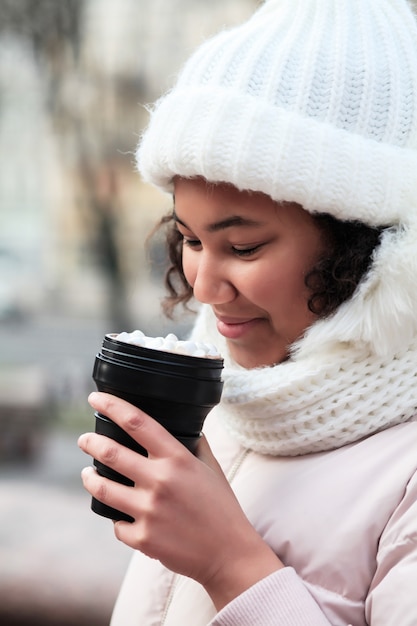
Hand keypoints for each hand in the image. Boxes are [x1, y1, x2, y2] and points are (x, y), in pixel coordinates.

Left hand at [78, 392, 282, 608]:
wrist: (229, 554)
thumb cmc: (221, 507)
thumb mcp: (212, 467)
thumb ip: (195, 444)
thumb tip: (184, 424)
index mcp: (177, 458)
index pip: (138, 422)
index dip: (112, 406)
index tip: (96, 398)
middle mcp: (160, 481)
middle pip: (110, 453)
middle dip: (90, 442)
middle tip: (84, 440)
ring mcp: (149, 511)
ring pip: (102, 488)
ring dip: (90, 478)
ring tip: (88, 474)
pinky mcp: (143, 538)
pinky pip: (116, 524)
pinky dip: (117, 519)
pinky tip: (120, 515)